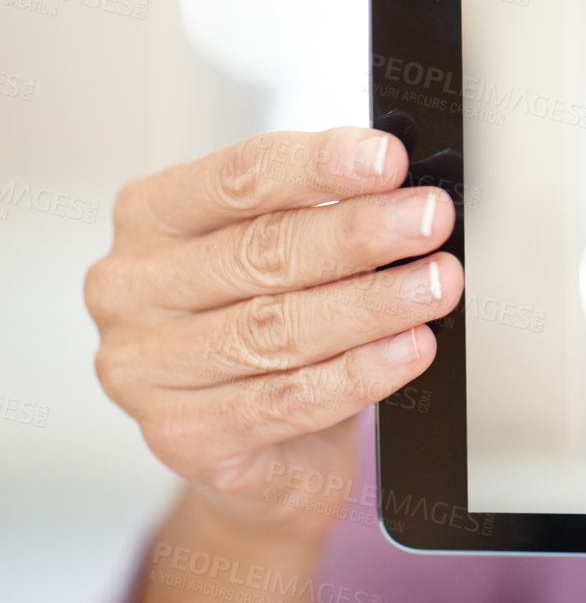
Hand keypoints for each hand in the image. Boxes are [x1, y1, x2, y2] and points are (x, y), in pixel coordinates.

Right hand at [84, 127, 462, 540]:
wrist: (265, 442)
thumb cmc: (276, 317)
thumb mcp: (291, 250)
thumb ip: (325, 212)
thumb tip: (402, 193)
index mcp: (152, 215)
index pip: (238, 177)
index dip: (318, 165)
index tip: (389, 159)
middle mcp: (133, 288)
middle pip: (261, 250)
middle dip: (360, 234)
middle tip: (430, 221)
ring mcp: (146, 368)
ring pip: (275, 328)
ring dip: (371, 304)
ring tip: (436, 284)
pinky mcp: (183, 436)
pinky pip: (286, 399)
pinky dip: (359, 372)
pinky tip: (408, 349)